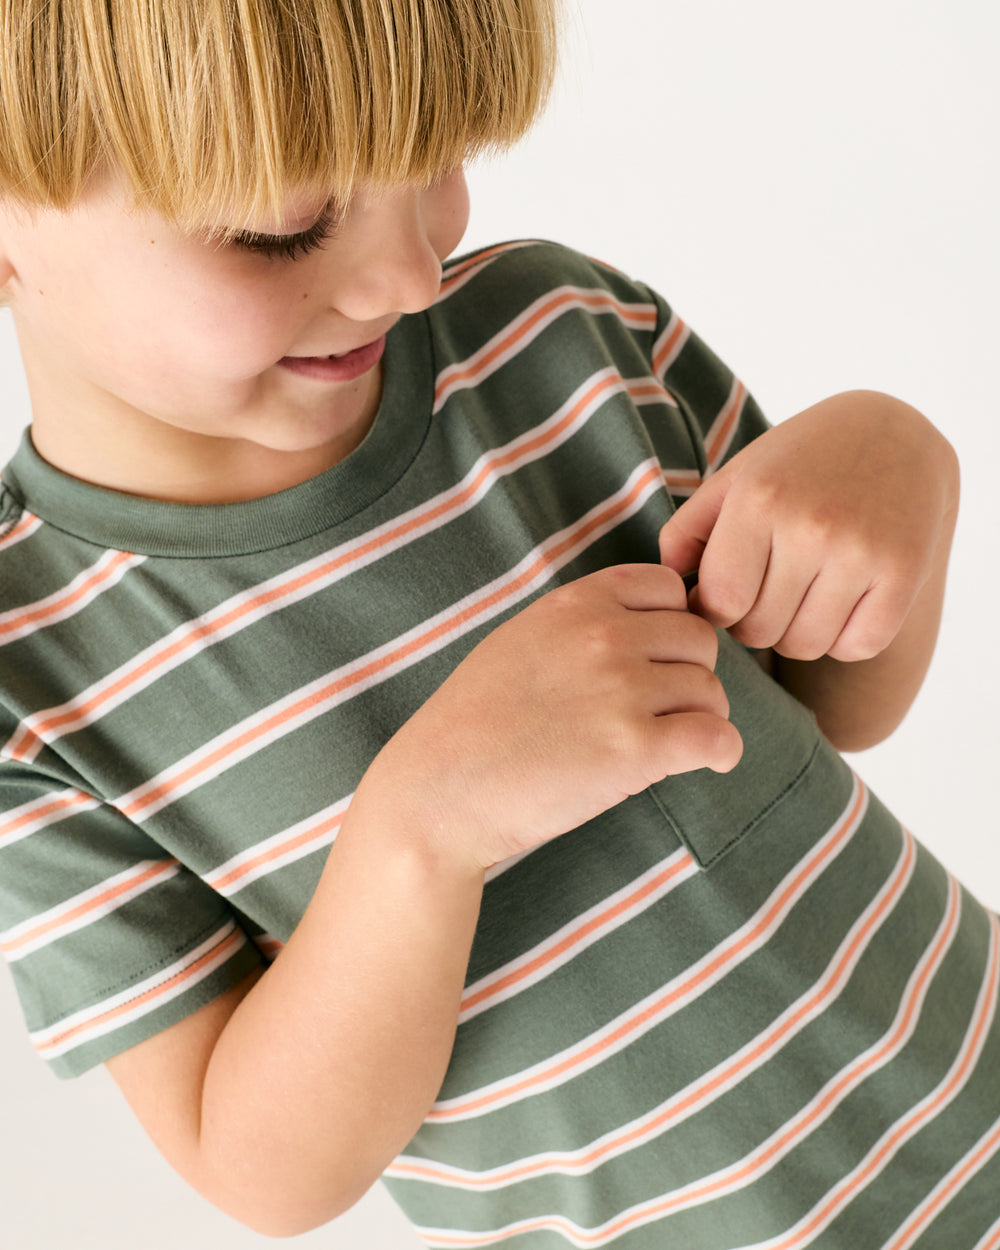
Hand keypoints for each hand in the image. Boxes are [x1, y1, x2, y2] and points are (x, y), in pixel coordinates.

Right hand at [373, 564, 742, 867]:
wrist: (440, 788)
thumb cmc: (475, 721)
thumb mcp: (522, 639)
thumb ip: (582, 623)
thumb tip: (650, 629)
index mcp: (577, 602)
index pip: (670, 588)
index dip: (672, 625)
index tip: (656, 659)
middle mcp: (606, 635)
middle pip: (700, 640)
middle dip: (689, 674)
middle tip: (661, 710)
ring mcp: (623, 690)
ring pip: (711, 691)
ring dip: (700, 717)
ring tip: (667, 742)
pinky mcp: (636, 749)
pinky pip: (718, 737)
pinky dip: (721, 750)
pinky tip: (706, 760)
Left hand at [658, 392, 959, 663]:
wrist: (893, 435)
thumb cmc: (796, 464)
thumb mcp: (735, 479)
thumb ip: (687, 532)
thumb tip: (668, 592)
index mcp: (758, 501)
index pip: (719, 604)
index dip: (715, 611)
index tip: (725, 595)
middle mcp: (811, 527)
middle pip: (759, 631)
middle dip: (755, 621)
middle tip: (769, 589)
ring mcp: (861, 552)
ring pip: (804, 646)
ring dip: (796, 632)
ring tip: (803, 593)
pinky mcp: (904, 573)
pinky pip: (856, 647)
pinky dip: (844, 637)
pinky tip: (843, 600)